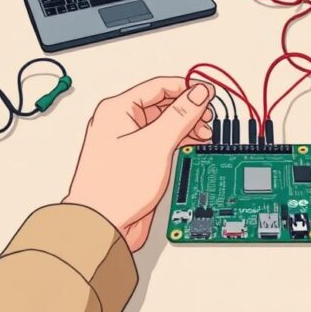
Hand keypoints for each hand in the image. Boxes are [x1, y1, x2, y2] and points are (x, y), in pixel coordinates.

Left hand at [63, 77, 213, 250]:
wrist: (101, 225)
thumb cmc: (113, 188)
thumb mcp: (155, 143)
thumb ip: (180, 114)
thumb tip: (198, 93)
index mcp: (117, 109)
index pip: (159, 86)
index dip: (187, 88)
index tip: (209, 95)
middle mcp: (120, 123)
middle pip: (163, 104)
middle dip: (189, 110)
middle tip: (208, 119)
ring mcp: (128, 142)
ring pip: (164, 124)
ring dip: (186, 127)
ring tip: (203, 135)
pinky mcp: (136, 160)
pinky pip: (161, 142)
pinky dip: (178, 143)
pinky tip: (191, 148)